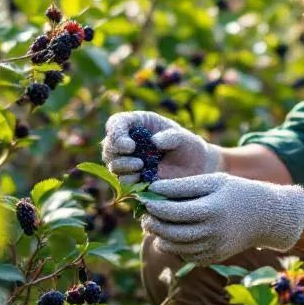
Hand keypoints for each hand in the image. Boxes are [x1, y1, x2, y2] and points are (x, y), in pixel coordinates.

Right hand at [101, 111, 222, 186]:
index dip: (116, 133)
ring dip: (123, 168)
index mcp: (138, 123)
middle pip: (108, 145)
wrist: (194, 169)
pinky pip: (120, 180)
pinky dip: (129, 181)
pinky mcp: (131, 177)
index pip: (116, 123)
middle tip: (138, 162)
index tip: (129, 146)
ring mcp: (127, 159)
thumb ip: (171, 137)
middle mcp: (128, 140)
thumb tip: (155, 141)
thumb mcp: (184, 138)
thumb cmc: (188, 147)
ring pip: (112, 163)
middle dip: (118, 154)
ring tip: (142, 167)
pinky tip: (143, 179)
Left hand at [139, 172, 303, 264]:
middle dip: (153, 224)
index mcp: (212, 209)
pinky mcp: (214, 258)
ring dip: (160, 237)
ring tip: (154, 225)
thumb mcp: (213, 181)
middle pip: (172, 233)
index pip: (174, 212)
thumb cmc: (236, 192)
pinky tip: (171, 235)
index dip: (155, 206)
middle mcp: (212, 232)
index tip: (144, 199)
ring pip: (176, 248)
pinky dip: (174, 247)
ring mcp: (213, 248)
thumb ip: (183, 185)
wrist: (265, 217)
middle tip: (144, 215)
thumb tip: (154, 190)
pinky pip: (186, 256)